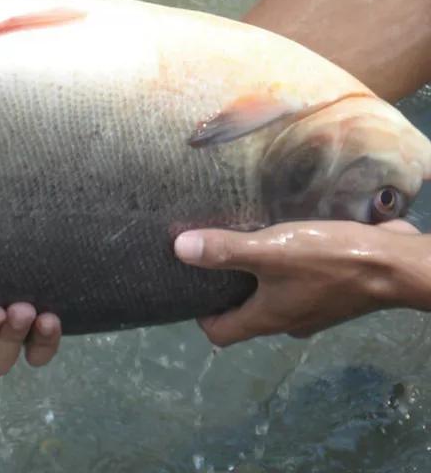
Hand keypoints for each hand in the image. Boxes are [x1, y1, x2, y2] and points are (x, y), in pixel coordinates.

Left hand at [175, 220, 428, 346]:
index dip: (201, 315)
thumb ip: (225, 251)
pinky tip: (281, 239)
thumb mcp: (269, 251)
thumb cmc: (328, 261)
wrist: (393, 266)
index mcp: (267, 319)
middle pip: (245, 314)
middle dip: (226, 290)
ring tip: (244, 243)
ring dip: (257, 277)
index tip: (192, 287)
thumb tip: (179, 249)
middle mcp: (287, 321)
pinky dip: (283, 268)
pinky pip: (296, 283)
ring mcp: (312, 308)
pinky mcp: (331, 291)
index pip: (220, 333)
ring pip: (272, 297)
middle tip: (213, 258)